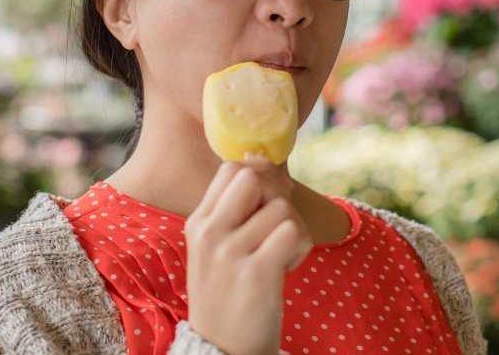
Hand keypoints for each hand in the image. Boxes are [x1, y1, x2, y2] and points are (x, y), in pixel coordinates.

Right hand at [183, 160, 312, 354]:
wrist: (223, 349)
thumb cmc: (228, 293)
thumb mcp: (217, 248)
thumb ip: (236, 209)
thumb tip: (264, 161)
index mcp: (198, 223)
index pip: (231, 169)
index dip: (259, 177)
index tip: (265, 204)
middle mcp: (210, 233)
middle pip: (255, 177)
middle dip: (276, 195)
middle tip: (276, 226)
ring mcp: (231, 252)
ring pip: (281, 207)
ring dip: (292, 230)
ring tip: (278, 255)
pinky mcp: (257, 272)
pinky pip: (293, 232)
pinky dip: (300, 249)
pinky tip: (285, 267)